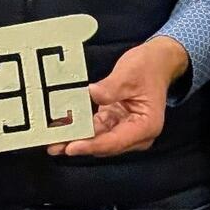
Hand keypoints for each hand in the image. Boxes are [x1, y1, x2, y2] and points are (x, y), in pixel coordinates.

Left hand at [48, 37, 189, 158]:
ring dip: (76, 138)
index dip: (91, 145)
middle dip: (79, 145)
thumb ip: (111, 88)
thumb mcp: (128, 74)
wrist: (157, 62)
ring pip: (97, 138)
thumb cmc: (148, 67)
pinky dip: (80, 128)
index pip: (114, 141)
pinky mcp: (116, 122)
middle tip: (53, 146)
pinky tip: (62, 127)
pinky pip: (96, 128)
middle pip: (104, 144)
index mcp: (146, 126)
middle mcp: (137, 133)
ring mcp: (126, 128)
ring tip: (52, 140)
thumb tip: (92, 94)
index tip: (71, 147)